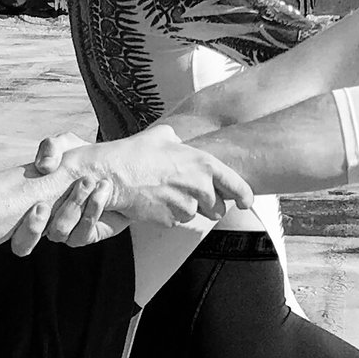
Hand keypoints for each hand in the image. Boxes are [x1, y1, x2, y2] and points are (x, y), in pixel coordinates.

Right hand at [8, 135, 99, 253]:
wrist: (118, 169)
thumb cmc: (85, 156)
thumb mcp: (67, 145)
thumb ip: (51, 147)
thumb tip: (44, 167)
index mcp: (28, 202)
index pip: (6, 226)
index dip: (9, 228)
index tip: (34, 205)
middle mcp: (42, 222)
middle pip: (22, 244)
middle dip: (32, 227)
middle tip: (42, 206)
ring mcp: (63, 232)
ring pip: (57, 233)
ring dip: (72, 207)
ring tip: (89, 182)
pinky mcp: (85, 235)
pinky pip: (81, 235)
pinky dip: (91, 211)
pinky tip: (101, 191)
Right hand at [69, 123, 253, 229]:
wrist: (112, 175)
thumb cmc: (134, 154)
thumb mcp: (161, 136)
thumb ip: (177, 140)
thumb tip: (177, 139)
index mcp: (203, 165)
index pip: (236, 186)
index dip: (244, 196)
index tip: (246, 202)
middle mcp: (199, 187)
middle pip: (217, 208)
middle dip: (208, 204)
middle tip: (188, 194)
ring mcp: (185, 206)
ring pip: (195, 215)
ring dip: (185, 208)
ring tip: (165, 193)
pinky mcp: (170, 220)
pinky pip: (176, 221)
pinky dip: (168, 214)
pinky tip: (154, 201)